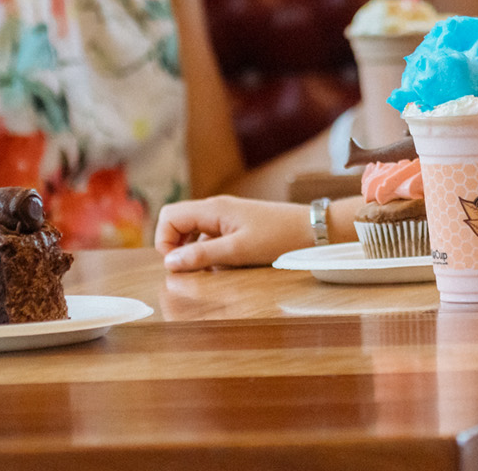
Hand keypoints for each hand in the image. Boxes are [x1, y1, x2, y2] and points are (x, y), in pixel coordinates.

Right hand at [155, 196, 312, 270]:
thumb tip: (169, 263)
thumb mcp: (238, 251)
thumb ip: (202, 256)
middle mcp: (215, 208)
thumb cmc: (279, 237)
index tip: (176, 265)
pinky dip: (206, 250)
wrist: (313, 229)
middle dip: (174, 245)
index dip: (164, 241)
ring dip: (190, 249)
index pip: (169, 216)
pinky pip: (208, 235)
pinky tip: (220, 265)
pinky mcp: (236, 225)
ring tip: (203, 269)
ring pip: (192, 230)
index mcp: (212, 208)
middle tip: (186, 269)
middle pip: (177, 221)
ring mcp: (225, 216)